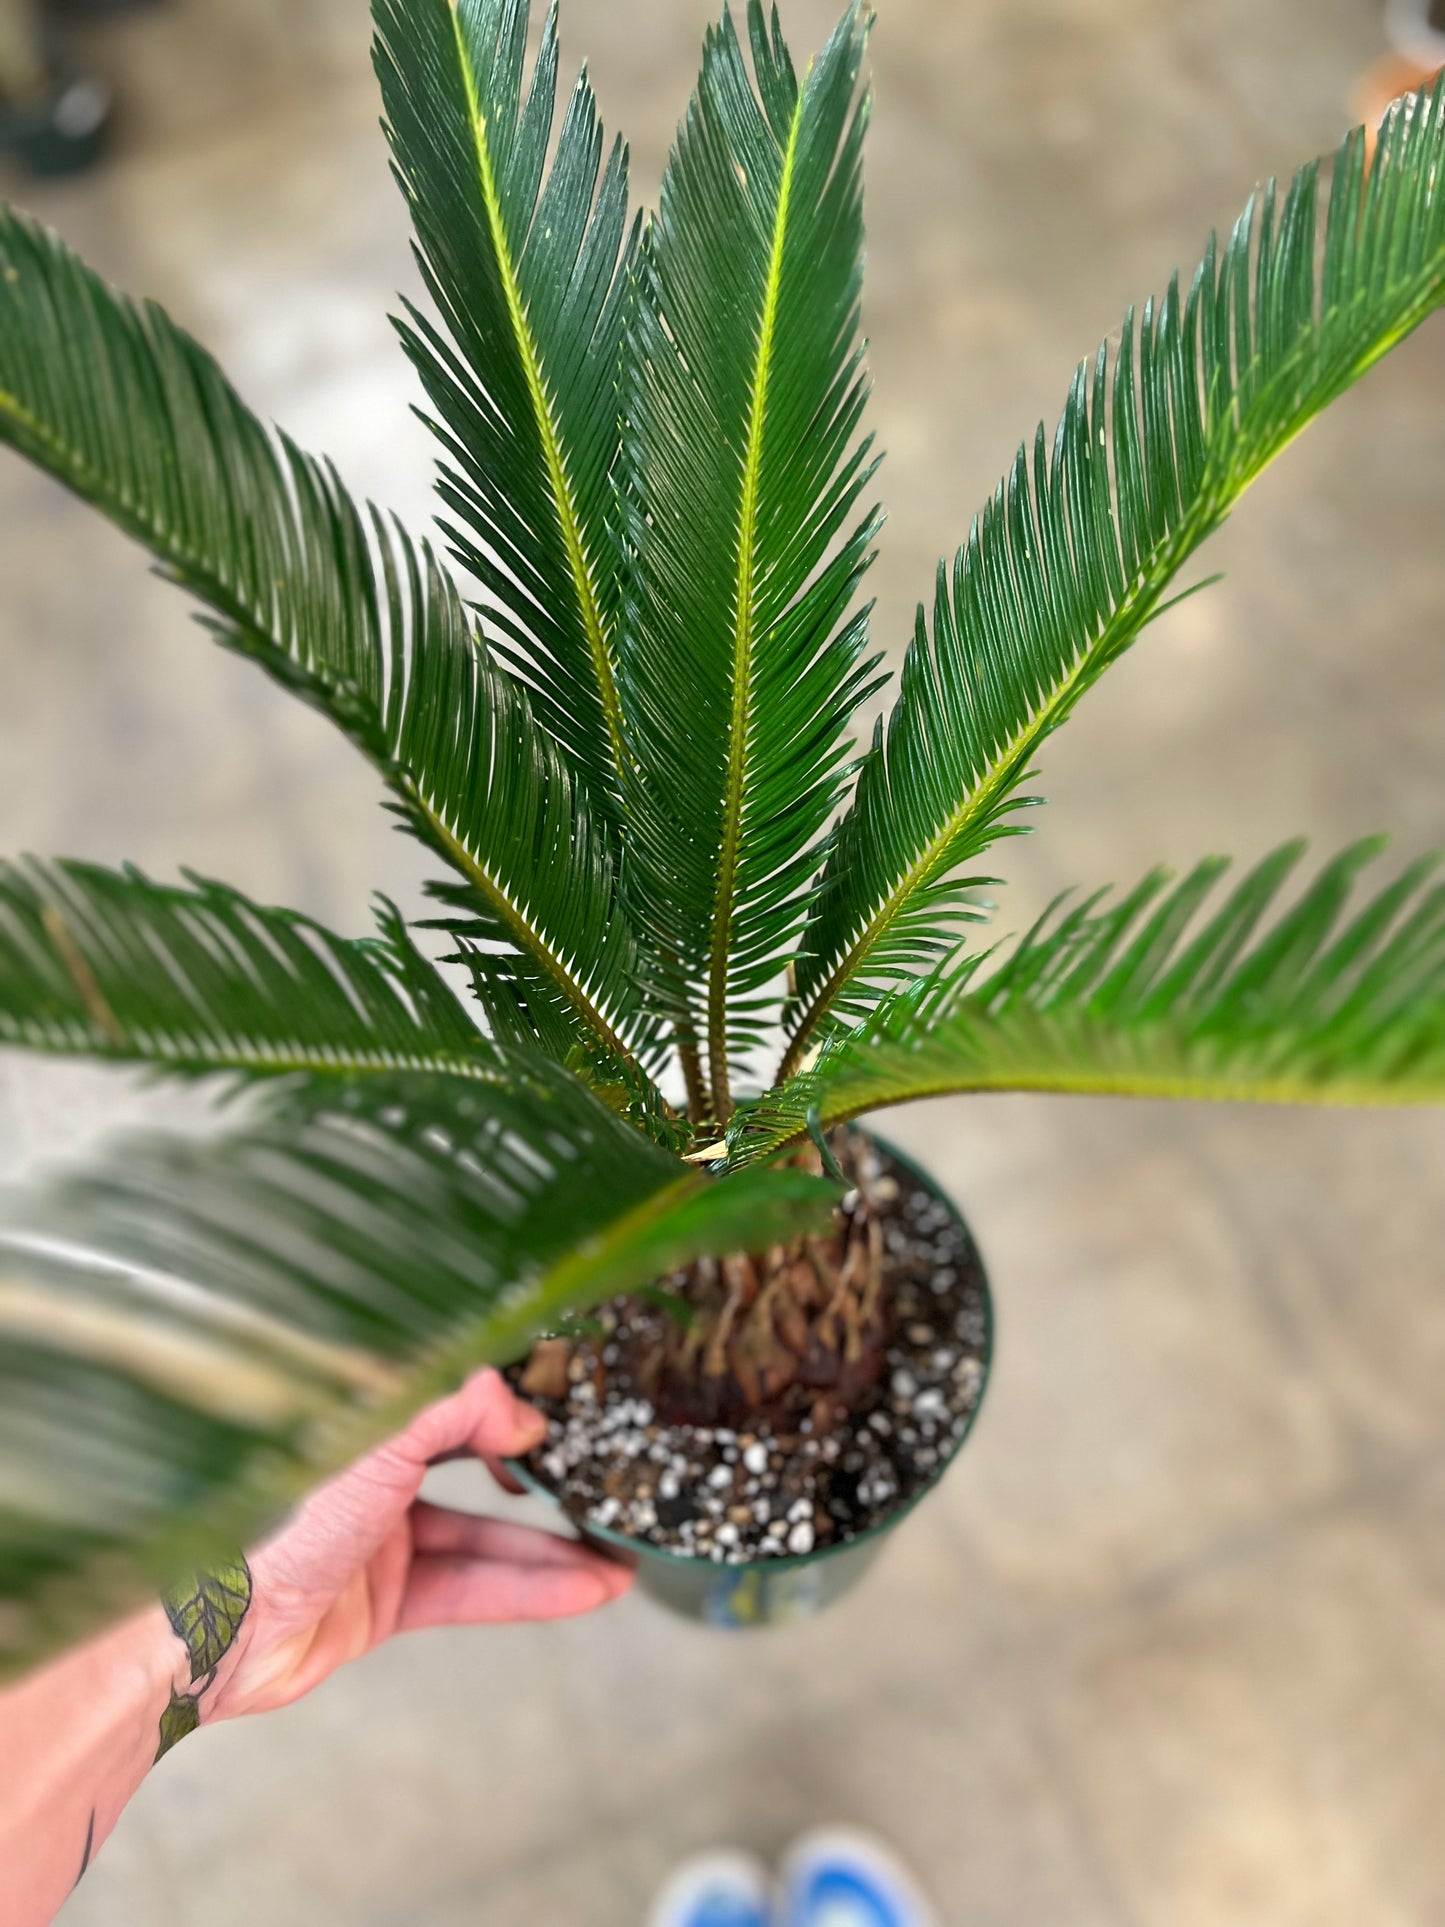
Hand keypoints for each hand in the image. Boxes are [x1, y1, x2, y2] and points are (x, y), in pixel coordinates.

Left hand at [206, 1369, 628, 1720]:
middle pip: (480, 1472)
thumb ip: (451, 1412)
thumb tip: (521, 1406)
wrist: (216, 1630)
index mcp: (365, 1423)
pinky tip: (582, 1590)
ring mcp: (382, 1542)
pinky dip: (528, 1592)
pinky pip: (471, 1591)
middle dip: (546, 1485)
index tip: (569, 1414)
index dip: (514, 1409)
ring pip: (485, 1540)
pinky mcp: (385, 1604)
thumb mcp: (377, 1446)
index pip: (456, 1404)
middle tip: (607, 1489)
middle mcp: (376, 1476)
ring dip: (552, 1552)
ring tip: (620, 1561)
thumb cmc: (278, 1520)